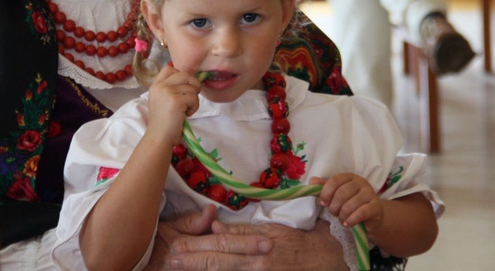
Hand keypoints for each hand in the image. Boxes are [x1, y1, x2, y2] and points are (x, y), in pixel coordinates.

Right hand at [145, 65, 199, 145]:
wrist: (159, 138)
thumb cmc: (163, 122)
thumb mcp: (162, 100)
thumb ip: (170, 89)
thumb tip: (190, 81)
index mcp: (155, 85)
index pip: (170, 68)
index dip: (181, 75)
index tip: (183, 88)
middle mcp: (160, 86)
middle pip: (184, 74)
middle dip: (193, 85)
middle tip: (191, 98)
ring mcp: (167, 92)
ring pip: (192, 88)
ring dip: (193, 100)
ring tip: (185, 111)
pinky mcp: (176, 101)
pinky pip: (194, 98)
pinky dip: (194, 108)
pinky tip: (186, 115)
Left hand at [147, 208, 345, 270]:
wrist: (321, 258)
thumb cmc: (295, 239)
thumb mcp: (269, 229)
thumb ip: (242, 230)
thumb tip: (216, 227)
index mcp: (256, 244)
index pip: (221, 245)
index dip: (198, 245)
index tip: (177, 245)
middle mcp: (255, 263)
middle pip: (218, 262)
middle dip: (193, 261)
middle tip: (172, 259)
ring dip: (201, 270)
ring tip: (181, 266)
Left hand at [311, 173, 383, 231]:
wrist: (372, 216)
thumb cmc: (351, 203)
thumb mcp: (337, 193)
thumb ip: (325, 187)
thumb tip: (311, 181)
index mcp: (350, 177)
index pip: (334, 181)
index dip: (326, 193)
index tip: (323, 203)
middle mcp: (361, 182)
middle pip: (341, 193)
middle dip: (333, 207)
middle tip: (333, 213)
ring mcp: (370, 194)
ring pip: (349, 205)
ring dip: (342, 215)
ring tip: (341, 219)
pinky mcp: (376, 206)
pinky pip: (360, 213)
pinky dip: (351, 220)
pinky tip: (347, 224)